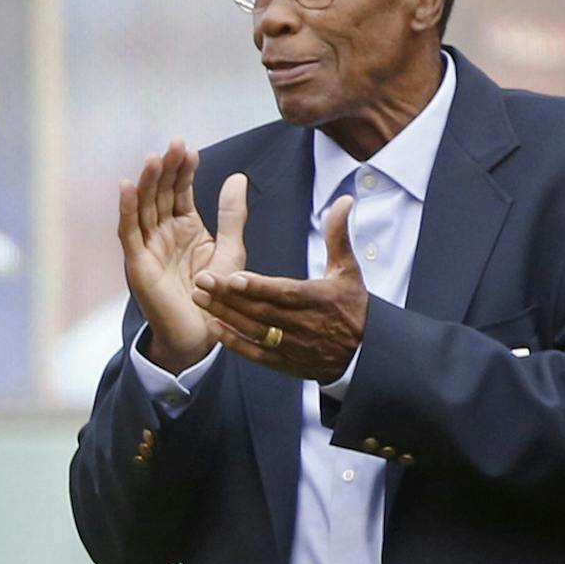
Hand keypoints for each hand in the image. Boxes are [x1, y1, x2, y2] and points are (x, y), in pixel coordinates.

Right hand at [118, 139, 249, 371]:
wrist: (203, 335)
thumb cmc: (217, 297)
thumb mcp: (230, 249)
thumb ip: (232, 215)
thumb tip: (237, 177)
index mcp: (185, 228)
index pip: (180, 191)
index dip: (184, 171)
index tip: (191, 150)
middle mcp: (163, 233)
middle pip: (161, 194)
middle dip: (166, 170)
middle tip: (174, 144)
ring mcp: (149, 248)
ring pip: (144, 208)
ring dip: (147, 183)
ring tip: (154, 159)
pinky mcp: (138, 265)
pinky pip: (130, 233)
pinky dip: (126, 210)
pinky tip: (127, 188)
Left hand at [191, 194, 367, 381]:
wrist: (365, 354)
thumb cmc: (353, 307)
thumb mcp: (349, 270)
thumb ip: (338, 235)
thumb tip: (344, 200)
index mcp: (319, 299)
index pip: (285, 293)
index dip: (259, 287)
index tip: (234, 277)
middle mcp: (304, 324)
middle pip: (262, 310)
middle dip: (230, 296)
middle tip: (201, 280)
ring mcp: (294, 346)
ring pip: (255, 331)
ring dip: (225, 315)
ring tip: (199, 297)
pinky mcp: (286, 363)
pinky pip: (257, 355)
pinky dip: (235, 343)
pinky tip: (214, 327)